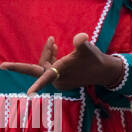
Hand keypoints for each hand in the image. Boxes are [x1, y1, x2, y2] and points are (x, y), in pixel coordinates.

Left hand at [0, 34, 125, 93]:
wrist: (103, 71)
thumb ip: (82, 43)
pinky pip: (50, 70)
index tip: (29, 93)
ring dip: (48, 54)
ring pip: (46, 67)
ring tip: (52, 41)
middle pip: (42, 66)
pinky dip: (51, 59)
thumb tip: (81, 37)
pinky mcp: (61, 81)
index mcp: (61, 72)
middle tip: (36, 48)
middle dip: (45, 53)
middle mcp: (58, 80)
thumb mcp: (88, 48)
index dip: (37, 85)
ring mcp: (58, 82)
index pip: (46, 77)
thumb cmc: (94, 59)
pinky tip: (54, 48)